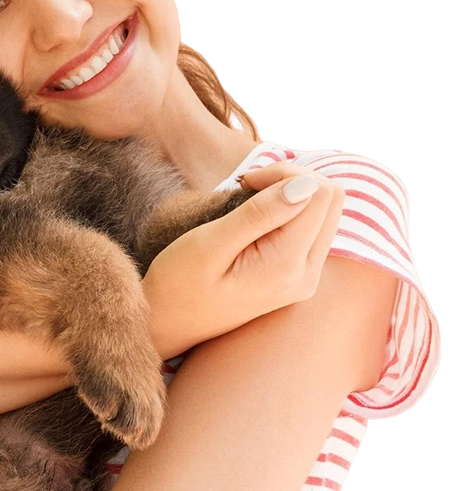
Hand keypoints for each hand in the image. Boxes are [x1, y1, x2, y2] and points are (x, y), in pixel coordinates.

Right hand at [142, 163, 345, 356]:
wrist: (168, 324)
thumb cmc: (179, 284)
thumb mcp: (210, 243)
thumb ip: (259, 214)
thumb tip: (305, 185)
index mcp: (287, 265)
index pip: (318, 193)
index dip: (284, 174)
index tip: (244, 183)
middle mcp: (307, 274)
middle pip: (330, 200)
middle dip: (292, 179)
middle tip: (247, 186)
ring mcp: (305, 278)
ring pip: (324, 212)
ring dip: (291, 193)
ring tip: (248, 199)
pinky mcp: (296, 276)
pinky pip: (311, 228)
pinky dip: (288, 210)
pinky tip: (254, 217)